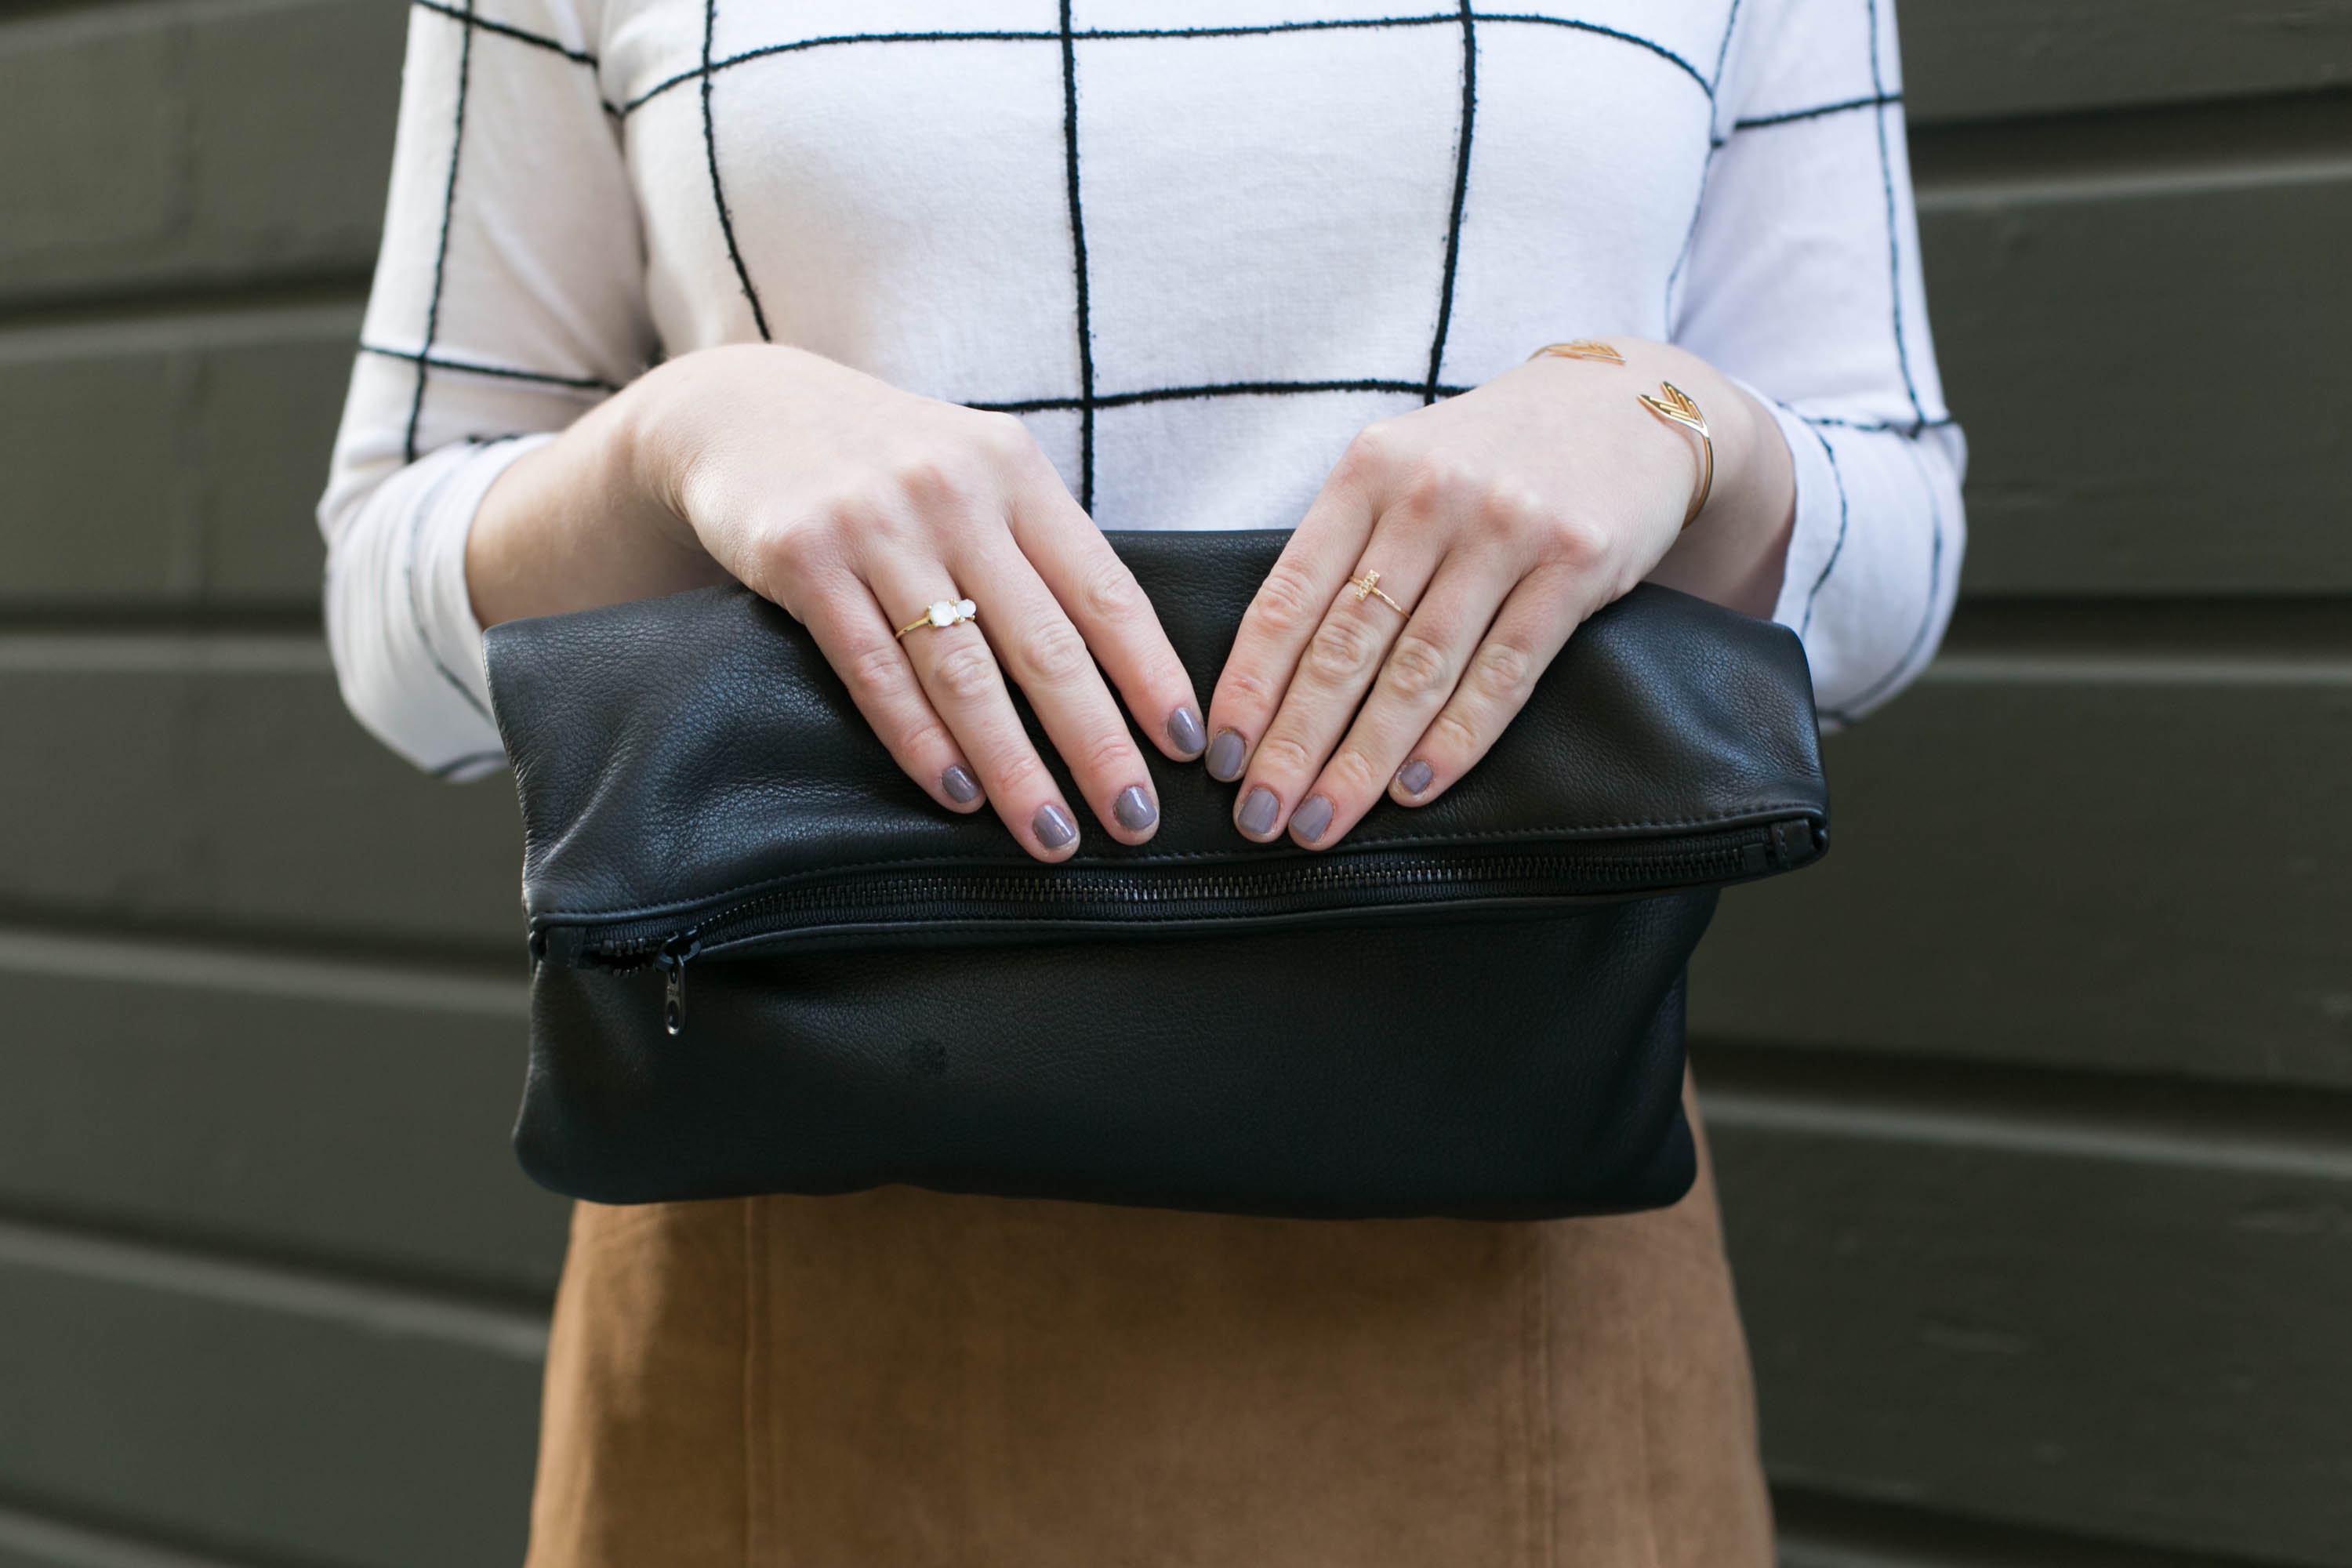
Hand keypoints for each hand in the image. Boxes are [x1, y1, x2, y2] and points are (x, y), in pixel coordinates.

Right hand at [468, 344, 1205, 861]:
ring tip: (1050, 833)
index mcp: (1015, 471)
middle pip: (1044, 643)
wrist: (741, 407)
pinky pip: (873, 670)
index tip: (1189, 749)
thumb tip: (1122, 659)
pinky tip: (955, 795)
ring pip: (962, 671)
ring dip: (1013, 766)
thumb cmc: (882, 459)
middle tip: (1135, 821)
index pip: (1106, 591)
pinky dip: (918, 741)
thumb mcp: (973, 470)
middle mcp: (954, 493)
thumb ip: (1037, 545)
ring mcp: (875, 525)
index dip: (1152, 676)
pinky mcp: (803, 558)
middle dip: (1098, 744)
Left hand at [1201, 338, 1794, 848]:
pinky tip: (1414, 788)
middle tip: (1259, 816)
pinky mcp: (1577, 562)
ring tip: (1322, 822)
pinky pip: (1504, 671)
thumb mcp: (1406, 469)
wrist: (1630, 406)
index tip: (1221, 757)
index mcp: (1368, 471)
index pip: (1289, 596)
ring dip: (1362, 760)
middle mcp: (1430, 495)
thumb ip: (1347, 547)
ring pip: (1418, 670)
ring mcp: (1507, 528)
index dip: (1249, 685)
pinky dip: (1455, 738)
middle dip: (1294, 743)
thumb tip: (1270, 670)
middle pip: (1346, 645)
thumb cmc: (1495, 455)